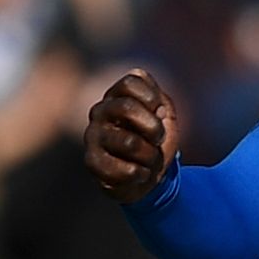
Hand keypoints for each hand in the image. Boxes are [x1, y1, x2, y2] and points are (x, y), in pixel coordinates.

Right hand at [85, 72, 180, 203]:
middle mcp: (100, 111)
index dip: (152, 98)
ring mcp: (93, 136)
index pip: (131, 82)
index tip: (160, 112)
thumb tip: (157, 109)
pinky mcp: (92, 162)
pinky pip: (126, 169)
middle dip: (153, 127)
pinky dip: (142, 174)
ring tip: (148, 159)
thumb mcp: (166, 116)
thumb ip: (161, 102)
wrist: (148, 177)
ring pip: (130, 143)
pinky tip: (139, 173)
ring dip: (151, 155)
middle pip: (126, 108)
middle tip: (158, 139)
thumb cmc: (154, 141)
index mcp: (117, 95)